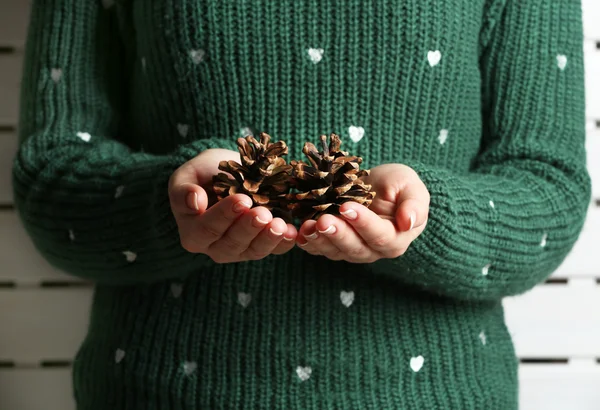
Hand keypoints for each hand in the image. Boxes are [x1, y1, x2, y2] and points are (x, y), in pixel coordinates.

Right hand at [168, 148, 297, 262]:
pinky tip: (293, 231)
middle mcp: (215, 247)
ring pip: (254, 251)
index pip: (207, 229)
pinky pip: (274, 249)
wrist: (227, 175)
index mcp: (193, 233)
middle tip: (263, 213)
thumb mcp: (188, 176)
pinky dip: (285, 242)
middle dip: (249, 229)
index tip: (241, 200)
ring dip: (268, 239)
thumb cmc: (204, 175)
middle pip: (231, 244)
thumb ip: (183, 190)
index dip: (224, 216)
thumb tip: (194, 201)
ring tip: (280, 225)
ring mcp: (240, 250)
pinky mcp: (261, 246)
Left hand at [296, 164, 428, 262]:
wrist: (378, 186)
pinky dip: (308, 242)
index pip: (380, 236)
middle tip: (322, 220)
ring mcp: (351, 250)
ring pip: (334, 251)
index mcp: (396, 239)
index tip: (347, 207)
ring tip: (307, 225)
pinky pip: (319, 248)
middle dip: (337, 234)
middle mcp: (373, 250)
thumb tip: (409, 222)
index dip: (363, 223)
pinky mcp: (333, 245)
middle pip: (354, 248)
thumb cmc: (398, 185)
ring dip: (319, 239)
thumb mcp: (411, 186)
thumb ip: (414, 204)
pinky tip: (298, 231)